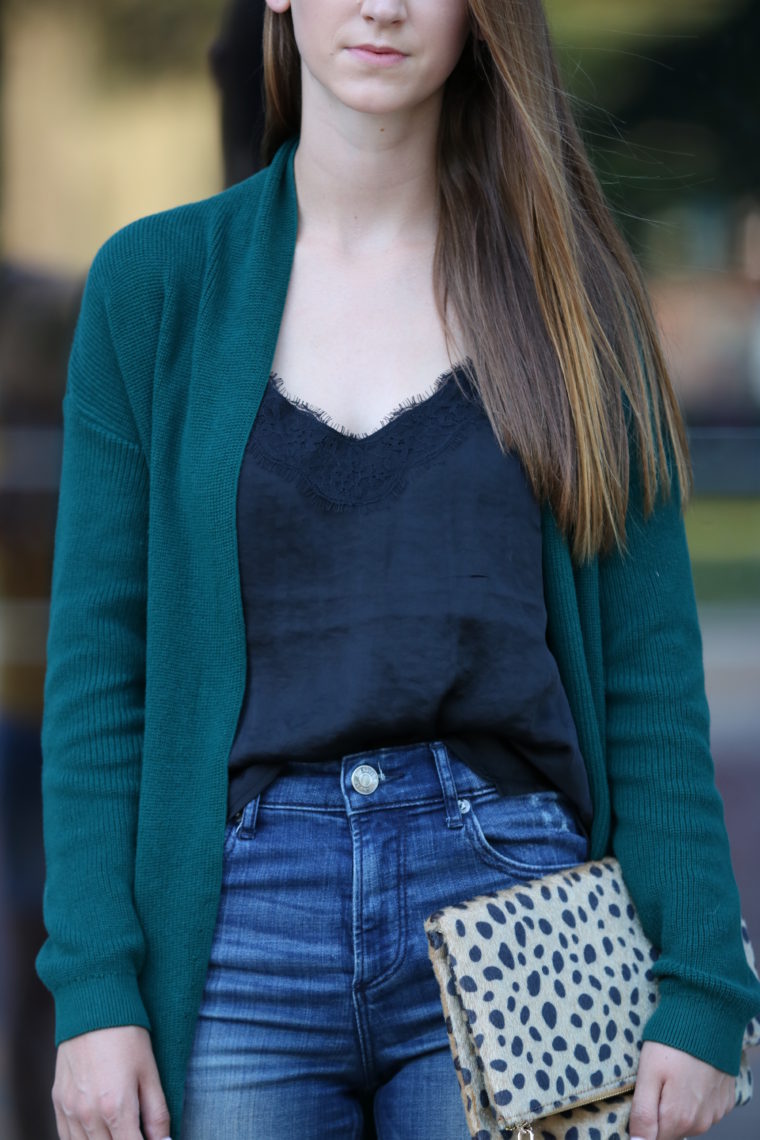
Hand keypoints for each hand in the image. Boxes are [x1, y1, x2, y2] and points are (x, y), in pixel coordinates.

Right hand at [52, 1025, 170, 1139]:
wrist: (93, 1006)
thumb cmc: (127, 1036)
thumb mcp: (150, 1072)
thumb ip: (157, 1113)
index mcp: (116, 1108)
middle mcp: (88, 1115)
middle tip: (137, 1131)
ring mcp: (69, 1111)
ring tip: (121, 1130)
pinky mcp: (58, 1103)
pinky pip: (67, 1138)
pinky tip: (99, 1133)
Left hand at [629, 1040, 735, 1139]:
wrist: (709, 1019)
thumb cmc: (673, 1043)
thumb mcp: (648, 1074)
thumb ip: (643, 1114)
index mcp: (679, 1118)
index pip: (653, 1139)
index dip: (643, 1123)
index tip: (643, 1097)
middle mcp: (701, 1122)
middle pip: (671, 1130)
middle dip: (660, 1112)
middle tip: (656, 1081)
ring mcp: (715, 1113)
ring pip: (688, 1121)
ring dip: (677, 1106)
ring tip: (673, 1075)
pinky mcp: (724, 1101)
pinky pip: (704, 1109)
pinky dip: (694, 1098)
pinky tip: (689, 1075)